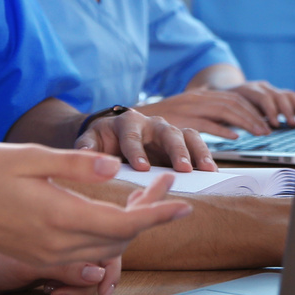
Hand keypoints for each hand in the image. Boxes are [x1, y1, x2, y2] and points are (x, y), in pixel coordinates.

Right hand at [0, 146, 190, 267]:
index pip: (124, 225)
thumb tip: (113, 168)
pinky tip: (110, 222)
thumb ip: (75, 165)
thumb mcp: (30, 158)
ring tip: (144, 200)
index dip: (158, 216)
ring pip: (104, 252)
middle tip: (164, 188)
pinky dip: (105, 243)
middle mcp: (58, 244)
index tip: (184, 205)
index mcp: (60, 216)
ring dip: (129, 230)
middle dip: (149, 218)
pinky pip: (84, 259)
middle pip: (120, 241)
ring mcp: (47, 255)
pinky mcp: (38, 258)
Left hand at [76, 106, 216, 171]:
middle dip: (175, 150)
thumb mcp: (90, 140)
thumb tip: (83, 154)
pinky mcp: (180, 143)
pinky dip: (204, 156)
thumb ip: (86, 146)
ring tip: (206, 170)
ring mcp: (168, 132)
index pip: (132, 136)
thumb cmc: (102, 140)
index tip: (141, 168)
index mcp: (127, 121)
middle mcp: (152, 123)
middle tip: (182, 169)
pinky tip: (211, 172)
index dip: (136, 151)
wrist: (113, 136)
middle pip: (167, 132)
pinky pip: (196, 144)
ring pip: (187, 135)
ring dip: (197, 152)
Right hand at [150, 82, 294, 137]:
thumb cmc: (161, 121)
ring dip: (244, 121)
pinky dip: (222, 129)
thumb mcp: (187, 110)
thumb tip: (230, 126)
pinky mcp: (180, 120)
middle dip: (253, 116)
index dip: (251, 109)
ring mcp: (189, 108)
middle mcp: (197, 98)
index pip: (233, 97)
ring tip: (258, 132)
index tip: (265, 122)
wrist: (129, 119)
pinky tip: (235, 137)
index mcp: (201, 95)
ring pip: (224, 110)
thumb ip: (206, 113)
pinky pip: (205, 123)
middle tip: (267, 130)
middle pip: (233, 103)